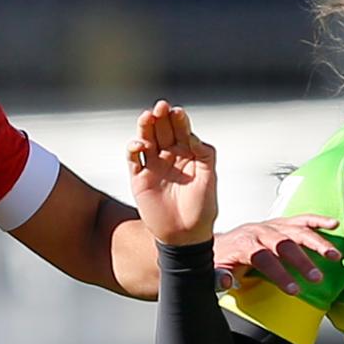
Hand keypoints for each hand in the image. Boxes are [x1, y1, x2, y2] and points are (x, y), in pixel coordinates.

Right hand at [126, 101, 216, 247]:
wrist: (185, 235)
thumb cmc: (202, 208)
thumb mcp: (209, 178)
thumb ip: (204, 154)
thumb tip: (194, 136)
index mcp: (188, 153)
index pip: (182, 130)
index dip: (179, 119)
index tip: (178, 112)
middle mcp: (169, 156)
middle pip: (162, 129)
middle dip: (161, 117)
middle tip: (161, 107)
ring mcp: (153, 165)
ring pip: (146, 139)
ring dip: (145, 126)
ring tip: (147, 116)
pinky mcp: (140, 178)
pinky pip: (134, 159)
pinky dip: (134, 148)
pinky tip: (140, 143)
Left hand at [215, 217, 343, 295]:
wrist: (219, 241)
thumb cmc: (222, 258)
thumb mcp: (216, 270)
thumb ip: (219, 277)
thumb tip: (225, 280)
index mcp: (244, 244)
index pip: (263, 257)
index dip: (279, 273)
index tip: (294, 289)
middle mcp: (260, 231)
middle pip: (284, 243)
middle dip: (302, 260)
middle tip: (316, 277)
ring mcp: (272, 225)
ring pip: (297, 230)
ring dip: (317, 243)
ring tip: (333, 255)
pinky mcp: (280, 223)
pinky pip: (301, 219)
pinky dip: (318, 221)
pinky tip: (333, 224)